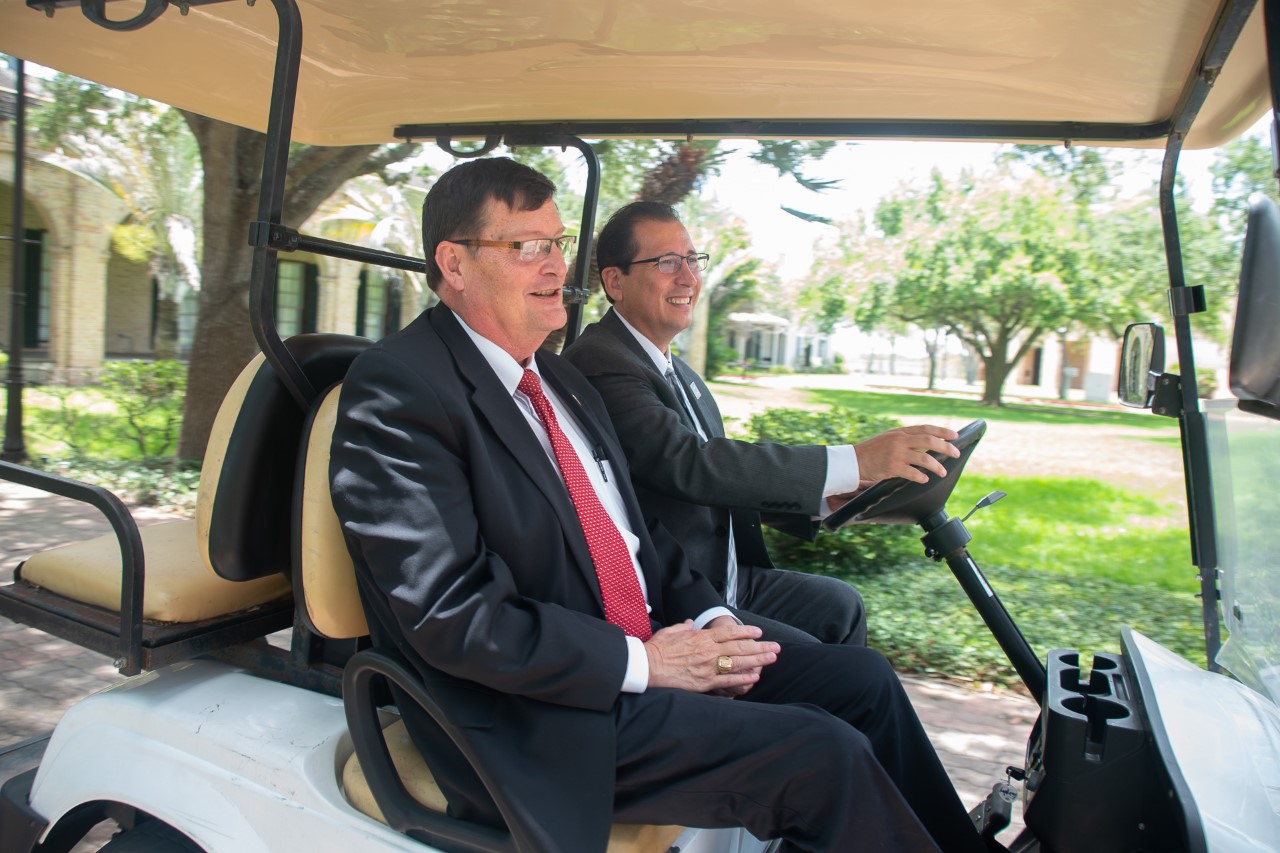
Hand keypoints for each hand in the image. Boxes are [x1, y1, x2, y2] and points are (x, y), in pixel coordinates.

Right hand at [644, 619, 778, 694]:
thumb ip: (684, 626)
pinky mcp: (705, 682)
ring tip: (772, 658)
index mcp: (700, 637)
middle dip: (760, 646)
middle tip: (776, 646)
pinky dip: (743, 679)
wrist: (647, 667)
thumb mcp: (671, 632)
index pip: (729, 632)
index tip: (759, 632)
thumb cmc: (657, 649)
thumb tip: (691, 622)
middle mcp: (708, 650)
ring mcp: (708, 666)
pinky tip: (755, 677)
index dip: (746, 631)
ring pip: (738, 661)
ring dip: (757, 659)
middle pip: (739, 646)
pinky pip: (728, 680)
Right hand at [853, 425, 959, 483]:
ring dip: (937, 466)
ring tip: (942, 472)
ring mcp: (897, 454)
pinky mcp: (892, 467)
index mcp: (900, 432)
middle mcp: (900, 440)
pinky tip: (925, 479)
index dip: (942, 432)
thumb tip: (923, 442)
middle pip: (929, 441)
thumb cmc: (871, 451)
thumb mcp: (888, 438)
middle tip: (956, 453)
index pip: (926, 429)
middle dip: (946, 447)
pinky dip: (921, 477)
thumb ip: (904, 438)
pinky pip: (913, 473)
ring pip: (924, 458)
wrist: (854, 460)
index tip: (954, 436)